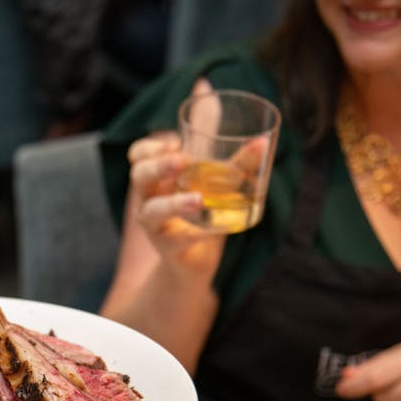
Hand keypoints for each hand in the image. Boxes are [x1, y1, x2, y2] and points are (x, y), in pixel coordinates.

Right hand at [123, 132, 221, 279]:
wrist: (197, 259)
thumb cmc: (204, 214)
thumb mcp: (219, 186)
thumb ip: (235, 162)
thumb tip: (261, 141)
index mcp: (158, 177)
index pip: (139, 155)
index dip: (151, 147)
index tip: (177, 142)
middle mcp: (149, 198)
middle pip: (139, 176)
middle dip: (157, 165)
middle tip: (182, 160)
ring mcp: (156, 225)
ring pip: (151, 211)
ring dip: (173, 204)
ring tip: (198, 200)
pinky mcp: (168, 248)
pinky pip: (174, 241)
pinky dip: (191, 235)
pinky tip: (208, 231)